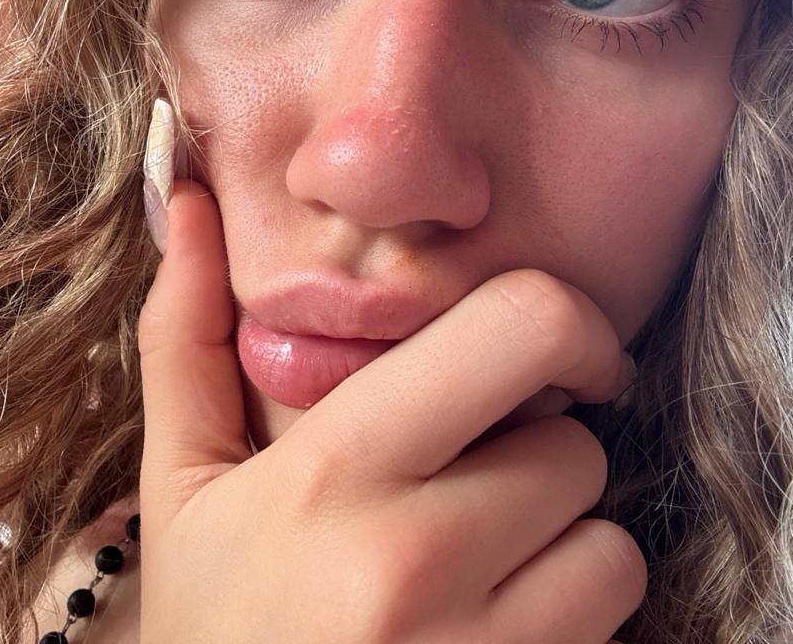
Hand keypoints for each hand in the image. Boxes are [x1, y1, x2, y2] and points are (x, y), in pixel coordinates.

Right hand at [138, 178, 645, 642]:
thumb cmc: (210, 633)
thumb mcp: (181, 488)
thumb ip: (184, 336)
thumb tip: (182, 193)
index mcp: (333, 472)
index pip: (524, 325)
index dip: (567, 328)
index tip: (553, 365)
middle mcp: (415, 561)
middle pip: (578, 447)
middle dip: (542, 459)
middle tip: (478, 492)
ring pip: (611, 550)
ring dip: (561, 556)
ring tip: (472, 587)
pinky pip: (610, 634)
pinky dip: (567, 631)